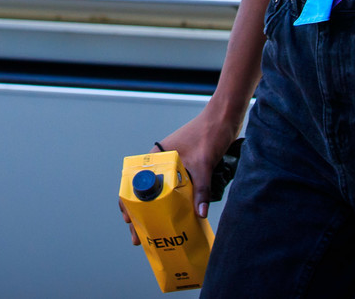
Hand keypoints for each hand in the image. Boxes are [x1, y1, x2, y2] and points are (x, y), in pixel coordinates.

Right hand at [117, 106, 240, 245]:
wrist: (225, 117)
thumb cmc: (209, 133)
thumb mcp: (204, 163)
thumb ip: (200, 189)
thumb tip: (200, 214)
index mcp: (157, 157)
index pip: (135, 183)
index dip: (129, 203)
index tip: (130, 221)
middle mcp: (162, 163)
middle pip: (147, 192)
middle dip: (142, 214)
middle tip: (141, 236)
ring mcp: (174, 166)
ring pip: (162, 193)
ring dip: (160, 211)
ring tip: (158, 231)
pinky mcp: (188, 169)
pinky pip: (177, 190)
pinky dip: (176, 203)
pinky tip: (179, 218)